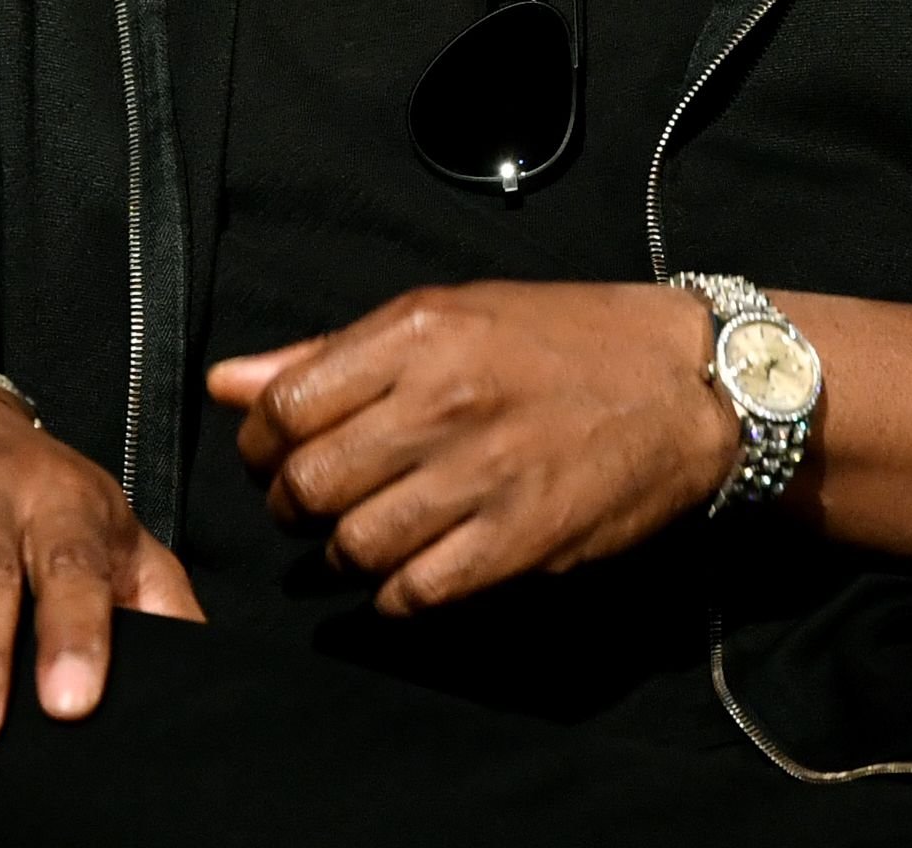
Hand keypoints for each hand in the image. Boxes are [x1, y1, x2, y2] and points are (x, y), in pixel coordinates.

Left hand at [205, 281, 733, 615]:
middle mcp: (444, 402)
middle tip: (309, 504)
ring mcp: (483, 477)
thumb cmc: (561, 340)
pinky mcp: (520, 542)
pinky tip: (405, 574)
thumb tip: (228, 383)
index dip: (261, 442)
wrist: (684, 383)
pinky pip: (415, 593)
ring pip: (353, 546)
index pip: (286, 404)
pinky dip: (392, 596)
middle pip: (308, 484)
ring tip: (358, 539)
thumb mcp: (449, 314)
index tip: (272, 453)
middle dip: (290, 505)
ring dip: (339, 556)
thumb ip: (333, 354)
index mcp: (419, 333)